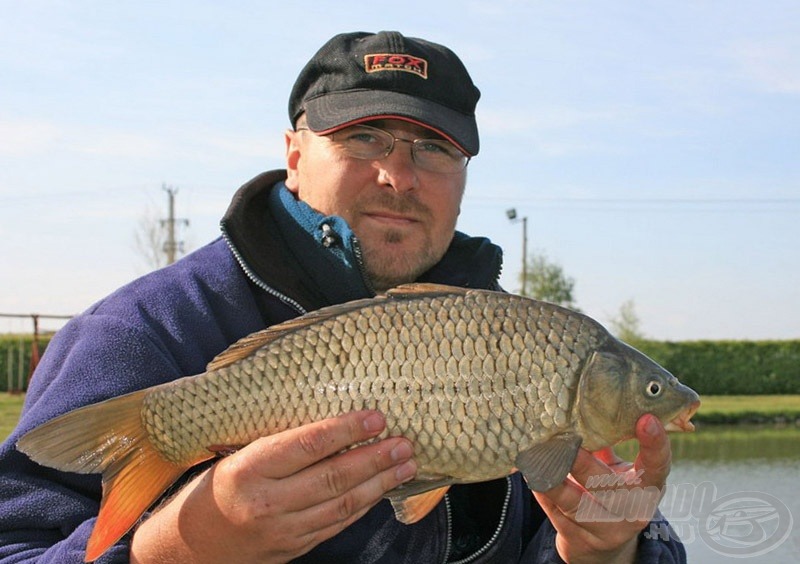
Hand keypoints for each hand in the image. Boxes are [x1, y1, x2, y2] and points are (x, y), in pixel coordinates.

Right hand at [130, 410, 415, 562]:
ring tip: (407, 462)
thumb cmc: (215, 488)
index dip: (345, 430)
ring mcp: (283, 530)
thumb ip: (276, 440)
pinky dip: (365, 504)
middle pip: (333, 478)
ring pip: (343, 504)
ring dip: (380, 482)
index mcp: (247, 470)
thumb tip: (327, 409)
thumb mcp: (233, 455)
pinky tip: (384, 487)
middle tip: (404, 441)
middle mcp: (266, 503)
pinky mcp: (295, 547)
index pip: (305, 446)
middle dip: (375, 458)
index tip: (375, 416)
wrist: (191, 547)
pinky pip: (338, 523)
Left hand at [534, 414, 670, 563]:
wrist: (603, 547)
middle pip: (607, 486)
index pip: (657, 466)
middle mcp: (630, 511)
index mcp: (647, 488)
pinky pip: (554, 511)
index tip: (646, 419)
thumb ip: (610, 442)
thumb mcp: (620, 471)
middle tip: (566, 440)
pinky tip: (530, 472)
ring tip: (537, 454)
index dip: (655, 444)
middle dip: (584, 463)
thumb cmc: (612, 492)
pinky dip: (541, 490)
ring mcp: (604, 529)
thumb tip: (592, 402)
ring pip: (575, 502)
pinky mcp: (577, 539)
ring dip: (553, 478)